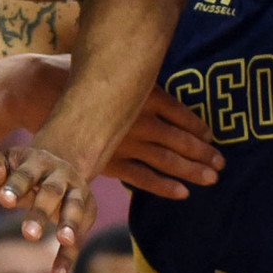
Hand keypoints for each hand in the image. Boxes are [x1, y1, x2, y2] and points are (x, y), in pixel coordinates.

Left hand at [0, 142, 97, 272]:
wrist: (60, 167)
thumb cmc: (22, 171)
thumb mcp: (6, 164)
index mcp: (38, 161)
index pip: (25, 174)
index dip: (15, 187)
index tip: (3, 201)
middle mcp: (61, 175)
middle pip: (51, 192)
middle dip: (41, 211)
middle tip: (28, 234)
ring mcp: (77, 193)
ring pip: (75, 208)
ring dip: (70, 224)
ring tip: (64, 240)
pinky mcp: (87, 213)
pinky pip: (79, 237)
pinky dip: (69, 257)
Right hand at [108, 88, 222, 197]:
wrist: (51, 114)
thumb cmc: (97, 95)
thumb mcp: (123, 79)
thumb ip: (146, 84)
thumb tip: (172, 79)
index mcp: (145, 96)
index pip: (180, 113)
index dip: (198, 127)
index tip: (210, 138)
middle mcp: (140, 120)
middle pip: (179, 139)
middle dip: (203, 153)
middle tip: (220, 163)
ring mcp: (126, 144)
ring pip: (166, 160)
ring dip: (191, 170)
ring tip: (211, 178)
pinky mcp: (111, 163)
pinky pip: (142, 178)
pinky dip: (164, 187)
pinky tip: (184, 193)